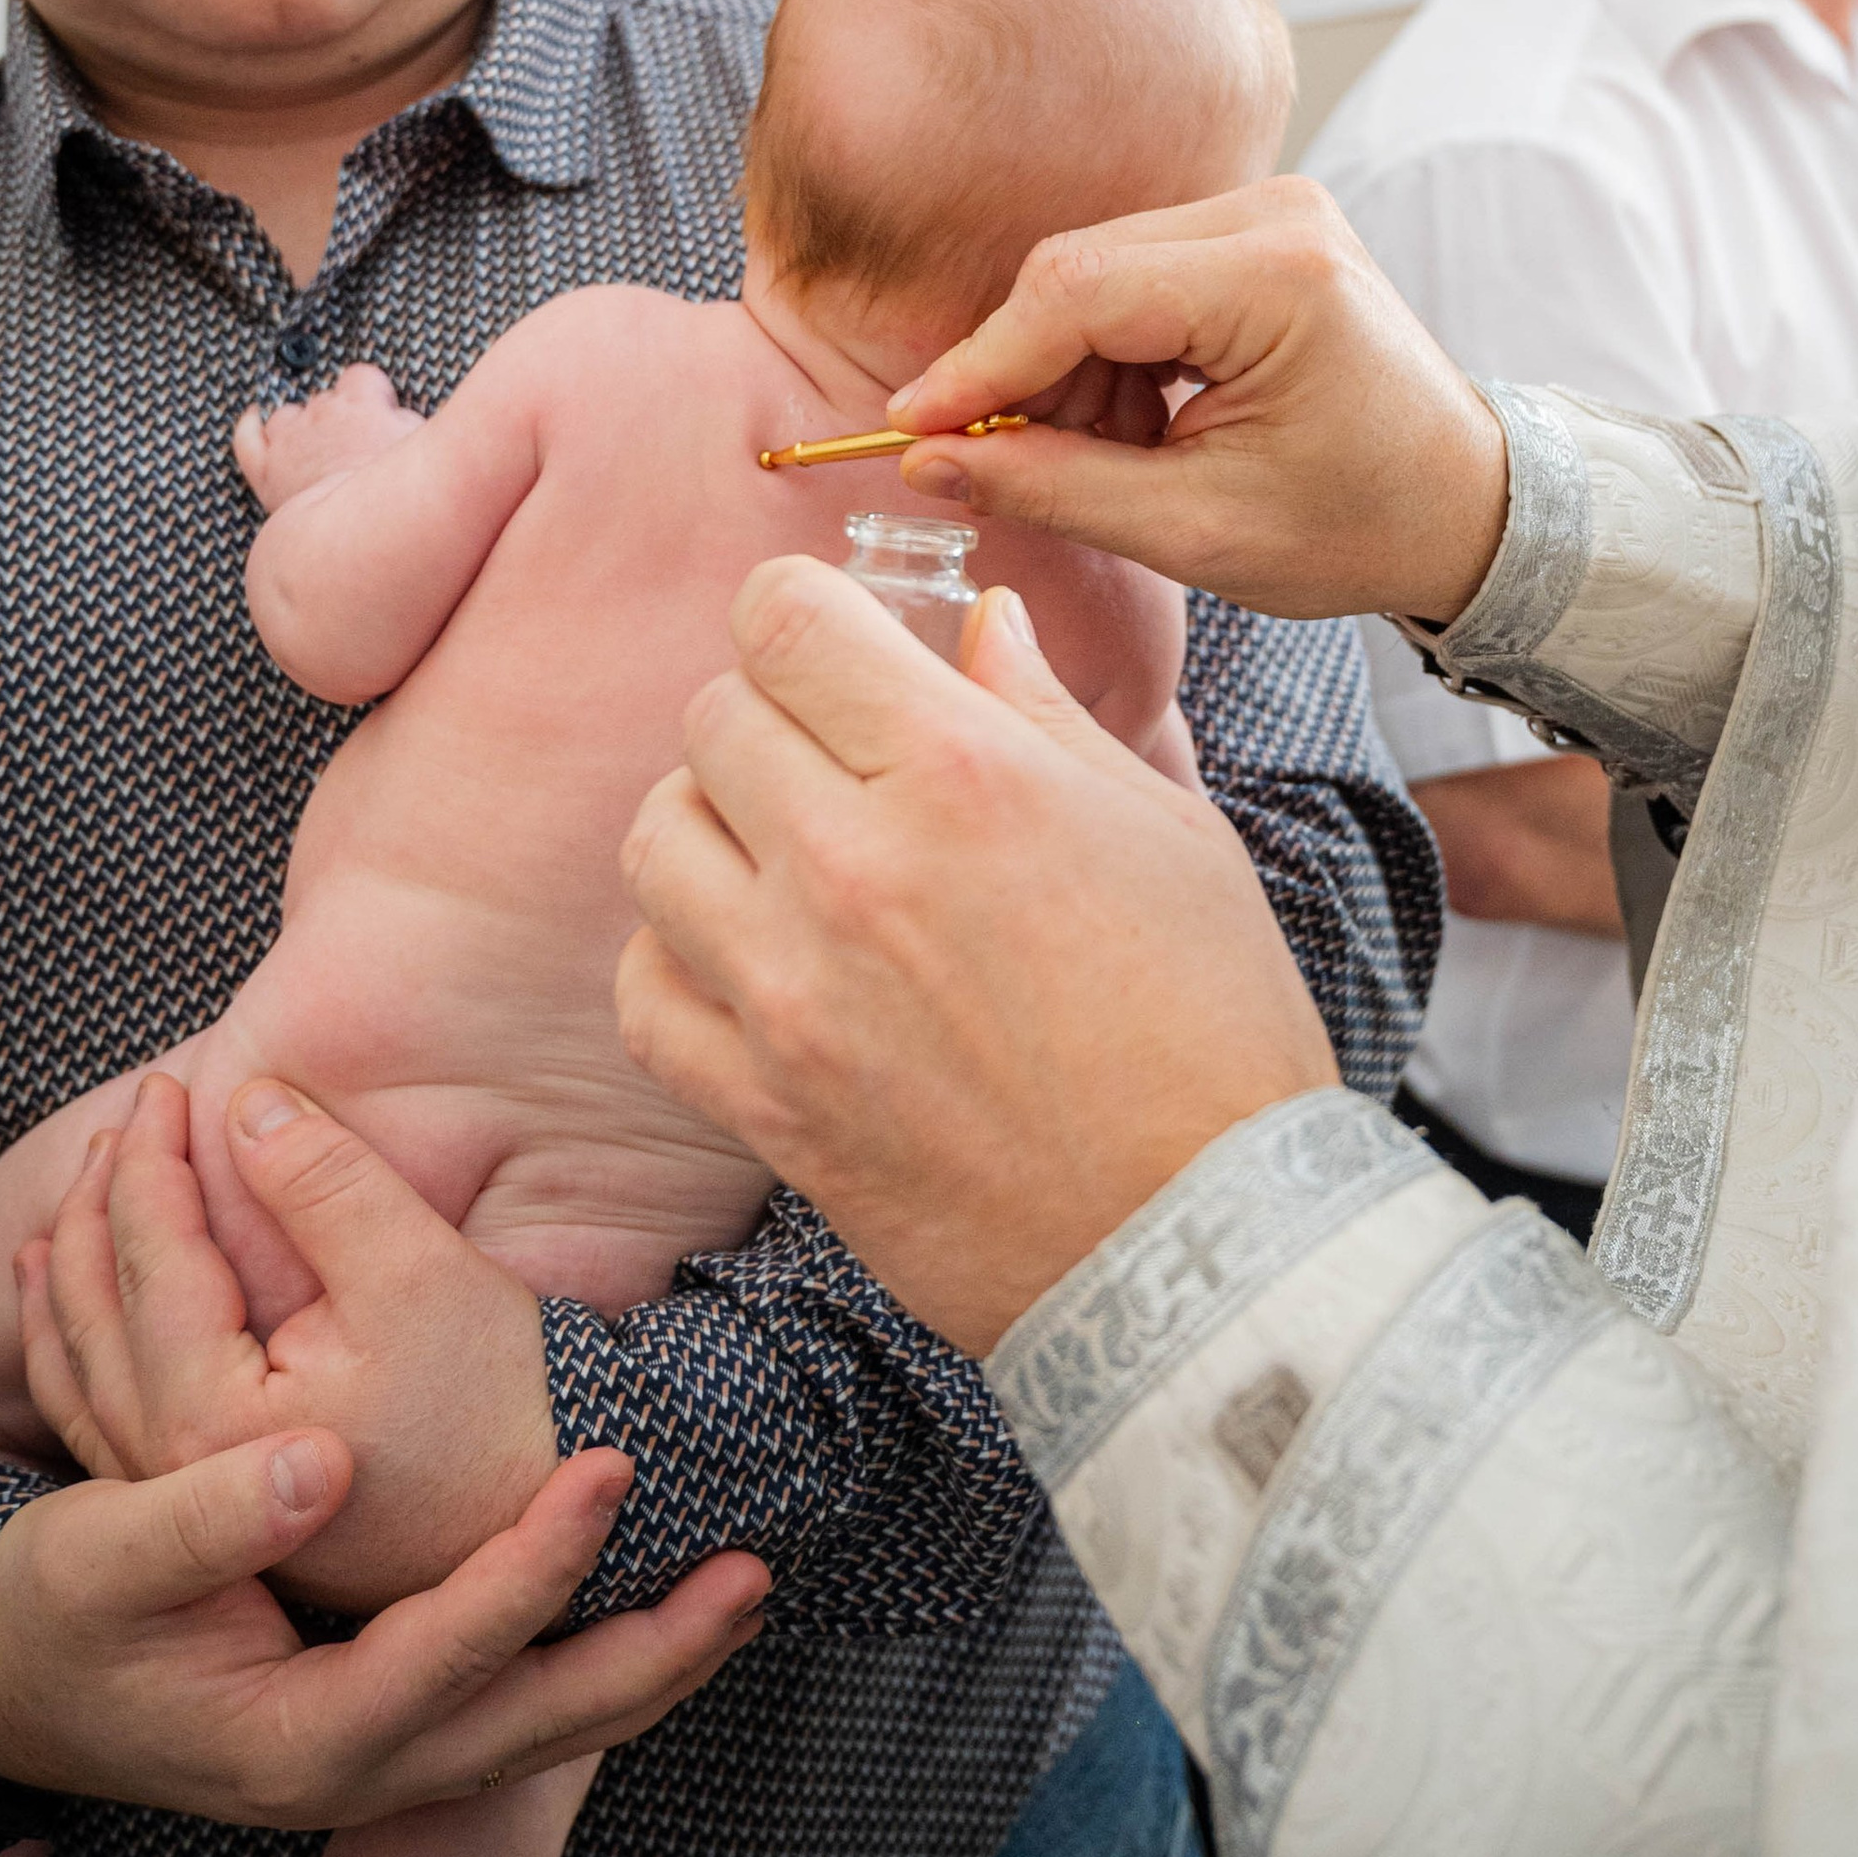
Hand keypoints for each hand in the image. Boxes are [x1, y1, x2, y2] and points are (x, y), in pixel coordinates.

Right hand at [0, 1425, 768, 1826]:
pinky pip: (528, 1701)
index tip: (608, 1466)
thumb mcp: (100, 1558)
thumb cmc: (62, 1614)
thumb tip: (322, 1462)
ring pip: (553, 1725)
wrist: (23, 1680)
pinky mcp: (401, 1723)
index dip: (536, 1562)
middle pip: (544, 1724)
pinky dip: (604, 1655)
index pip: (453, 1653)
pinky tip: (662, 1594)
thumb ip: (203, 1521)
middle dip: (656, 1651)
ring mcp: (391, 1760)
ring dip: (653, 1660)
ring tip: (745, 1587)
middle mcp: (366, 1769)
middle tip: (752, 1572)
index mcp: (302, 1741)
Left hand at [20, 1076, 558, 1613]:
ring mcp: (183, 1501)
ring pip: (87, 1373)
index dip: (153, 1159)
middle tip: (123, 1122)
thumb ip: (326, 1184)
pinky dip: (77, 1356)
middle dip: (102, 1206)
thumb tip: (245, 1105)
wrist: (541, 1519)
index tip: (161, 1086)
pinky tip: (74, 1319)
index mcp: (209, 1415)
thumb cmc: (495, 1400)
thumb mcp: (419, 1273)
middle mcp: (171, 1470)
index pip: (152, 1258)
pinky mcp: (211, 1513)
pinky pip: (104, 1422)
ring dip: (71, 1280)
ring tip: (71, 1206)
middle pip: (100, 1313)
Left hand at [233, 365, 418, 514]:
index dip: (371, 395)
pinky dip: (249, 427)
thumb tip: (399, 414)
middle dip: (339, 419)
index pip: (363, 377)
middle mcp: (321, 413)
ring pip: (286, 416)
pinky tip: (253, 419)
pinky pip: (247, 439)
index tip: (382, 412)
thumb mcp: (422, 445)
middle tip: (357, 448)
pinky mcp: (267, 472)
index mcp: (361, 401)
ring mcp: (289, 441)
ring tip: (314, 446)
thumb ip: (406, 421)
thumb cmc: (399, 491)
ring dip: (298, 426)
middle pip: (326, 400)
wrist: (357, 532)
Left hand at [618, 562, 1339, 1358]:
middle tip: (832, 761)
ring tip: (781, 858)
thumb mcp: (1168, 831)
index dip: (798, 611)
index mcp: (965, 776)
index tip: (832, 644)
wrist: (1202, 1246)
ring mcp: (794, 992)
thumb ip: (1049, 711)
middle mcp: (857, 867)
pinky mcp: (766, 1104)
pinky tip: (747, 964)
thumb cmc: (1213, 1029)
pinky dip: (677, 962)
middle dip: (771, 717)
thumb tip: (986, 621)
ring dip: (711, 829)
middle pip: (713, 716)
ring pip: (655, 839)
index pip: (785, 621)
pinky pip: (644, 992)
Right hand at [882, 179, 1508, 624]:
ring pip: (1096, 272)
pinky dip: (1109, 355)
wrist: (1468, 507)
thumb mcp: (1197, 531)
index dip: (981, 363)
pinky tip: (1134, 426)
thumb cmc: (1361, 526)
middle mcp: (1275, 214)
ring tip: (1105, 461)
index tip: (910, 427)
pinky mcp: (1257, 230)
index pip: (1079, 292)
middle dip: (1024, 373)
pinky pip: (1134, 275)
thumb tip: (928, 463)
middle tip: (1003, 465)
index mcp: (1279, 277)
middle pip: (1079, 270)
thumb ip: (1053, 488)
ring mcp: (1268, 210)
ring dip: (1068, 370)